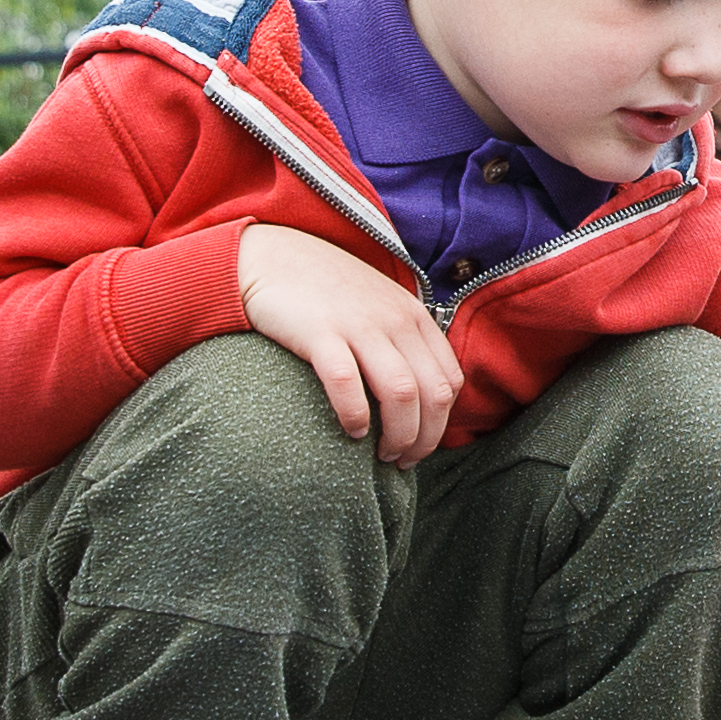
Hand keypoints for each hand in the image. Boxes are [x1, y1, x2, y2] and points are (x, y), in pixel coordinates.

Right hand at [237, 224, 456, 461]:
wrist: (270, 258)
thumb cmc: (323, 293)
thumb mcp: (377, 307)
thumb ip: (400, 341)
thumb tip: (416, 396)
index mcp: (414, 317)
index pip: (451, 381)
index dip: (441, 423)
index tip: (419, 443)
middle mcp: (395, 320)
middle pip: (433, 394)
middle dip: (425, 438)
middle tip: (402, 461)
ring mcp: (360, 325)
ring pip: (402, 393)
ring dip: (398, 435)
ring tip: (383, 455)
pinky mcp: (320, 332)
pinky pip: (348, 383)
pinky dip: (356, 415)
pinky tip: (352, 431)